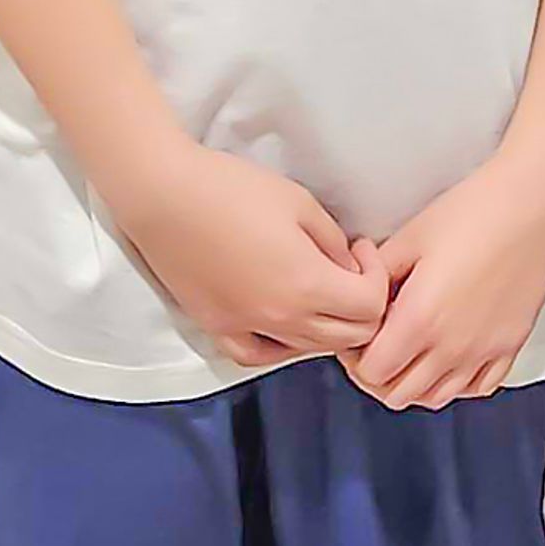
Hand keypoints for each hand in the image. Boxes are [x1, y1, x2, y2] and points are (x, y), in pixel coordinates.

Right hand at [105, 139, 388, 369]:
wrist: (166, 197)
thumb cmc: (234, 189)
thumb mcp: (300, 203)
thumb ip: (333, 242)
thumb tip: (347, 268)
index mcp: (308, 285)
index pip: (370, 307)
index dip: (378, 277)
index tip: (359, 249)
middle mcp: (282, 320)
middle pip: (348, 338)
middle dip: (362, 307)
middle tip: (348, 271)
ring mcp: (247, 330)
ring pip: (308, 351)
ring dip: (328, 327)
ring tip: (318, 290)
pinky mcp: (218, 329)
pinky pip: (260, 356)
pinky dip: (282, 346)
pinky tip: (283, 323)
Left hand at [347, 144, 544, 410]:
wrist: (531, 202)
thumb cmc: (477, 210)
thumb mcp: (410, 236)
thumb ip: (377, 274)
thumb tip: (359, 291)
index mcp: (420, 319)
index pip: (372, 371)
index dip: (354, 357)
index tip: (357, 337)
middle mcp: (452, 345)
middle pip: (399, 394)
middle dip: (378, 375)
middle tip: (376, 346)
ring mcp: (484, 351)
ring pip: (436, 397)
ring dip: (414, 382)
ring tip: (409, 353)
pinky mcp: (510, 345)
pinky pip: (477, 388)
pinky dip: (456, 382)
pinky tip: (448, 357)